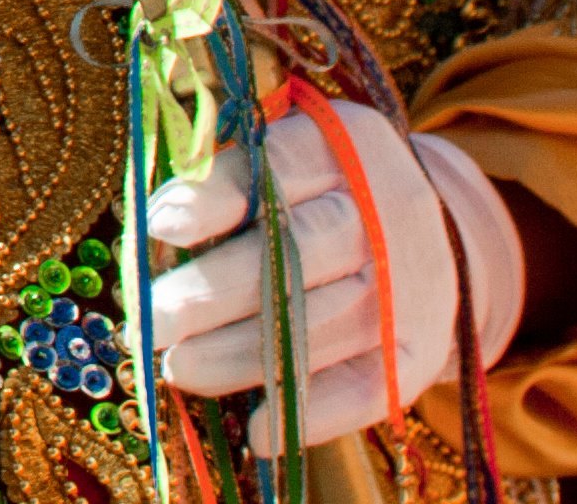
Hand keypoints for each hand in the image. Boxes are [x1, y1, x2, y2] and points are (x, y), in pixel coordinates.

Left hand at [145, 100, 525, 450]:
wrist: (427, 231)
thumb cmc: (316, 188)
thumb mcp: (279, 156)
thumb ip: (223, 180)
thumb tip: (149, 228)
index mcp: (343, 144)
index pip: (278, 167)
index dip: (217, 198)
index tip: (160, 225)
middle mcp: (387, 210)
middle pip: (301, 251)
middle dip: (217, 289)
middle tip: (150, 317)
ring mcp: (411, 282)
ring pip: (325, 323)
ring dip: (244, 354)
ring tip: (178, 367)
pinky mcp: (421, 347)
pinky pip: (370, 387)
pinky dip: (312, 412)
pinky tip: (257, 432)